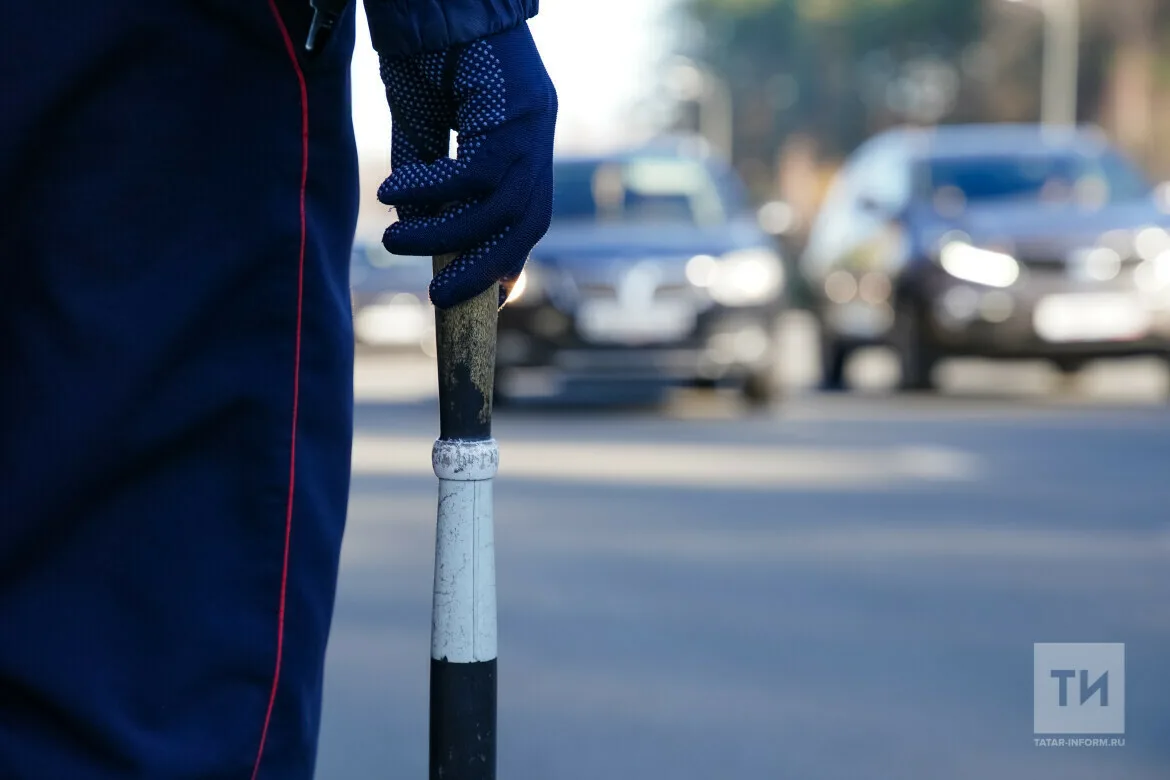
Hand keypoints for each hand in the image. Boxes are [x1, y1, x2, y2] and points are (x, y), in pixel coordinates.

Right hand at [377, 22, 556, 308]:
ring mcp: (533, 127)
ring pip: (497, 207)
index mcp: (526, 148)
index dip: (509, 262)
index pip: (527, 220)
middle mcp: (538, 142)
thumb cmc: (432, 56)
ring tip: (393, 242)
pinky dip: (431, 190)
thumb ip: (428, 179)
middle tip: (438, 295)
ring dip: (443, 234)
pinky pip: (473, 173)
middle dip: (483, 267)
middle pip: (524, 225)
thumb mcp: (427, 126)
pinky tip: (392, 193)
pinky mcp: (513, 111)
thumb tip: (416, 233)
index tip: (485, 299)